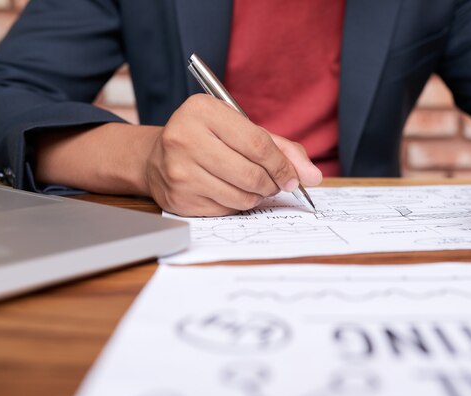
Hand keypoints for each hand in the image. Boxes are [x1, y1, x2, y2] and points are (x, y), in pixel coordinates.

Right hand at [144, 94, 321, 215]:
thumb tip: (313, 176)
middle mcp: (185, 138)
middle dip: (273, 184)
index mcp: (202, 111)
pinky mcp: (179, 198)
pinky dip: (238, 204)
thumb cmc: (207, 138)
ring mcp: (179, 171)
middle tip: (275, 183)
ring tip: (254, 186)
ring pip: (241, 196)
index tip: (293, 177)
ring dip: (258, 196)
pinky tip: (230, 191)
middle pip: (251, 174)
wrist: (157, 157)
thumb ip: (281, 148)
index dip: (282, 165)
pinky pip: (226, 209)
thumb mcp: (240, 128)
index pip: (258, 144)